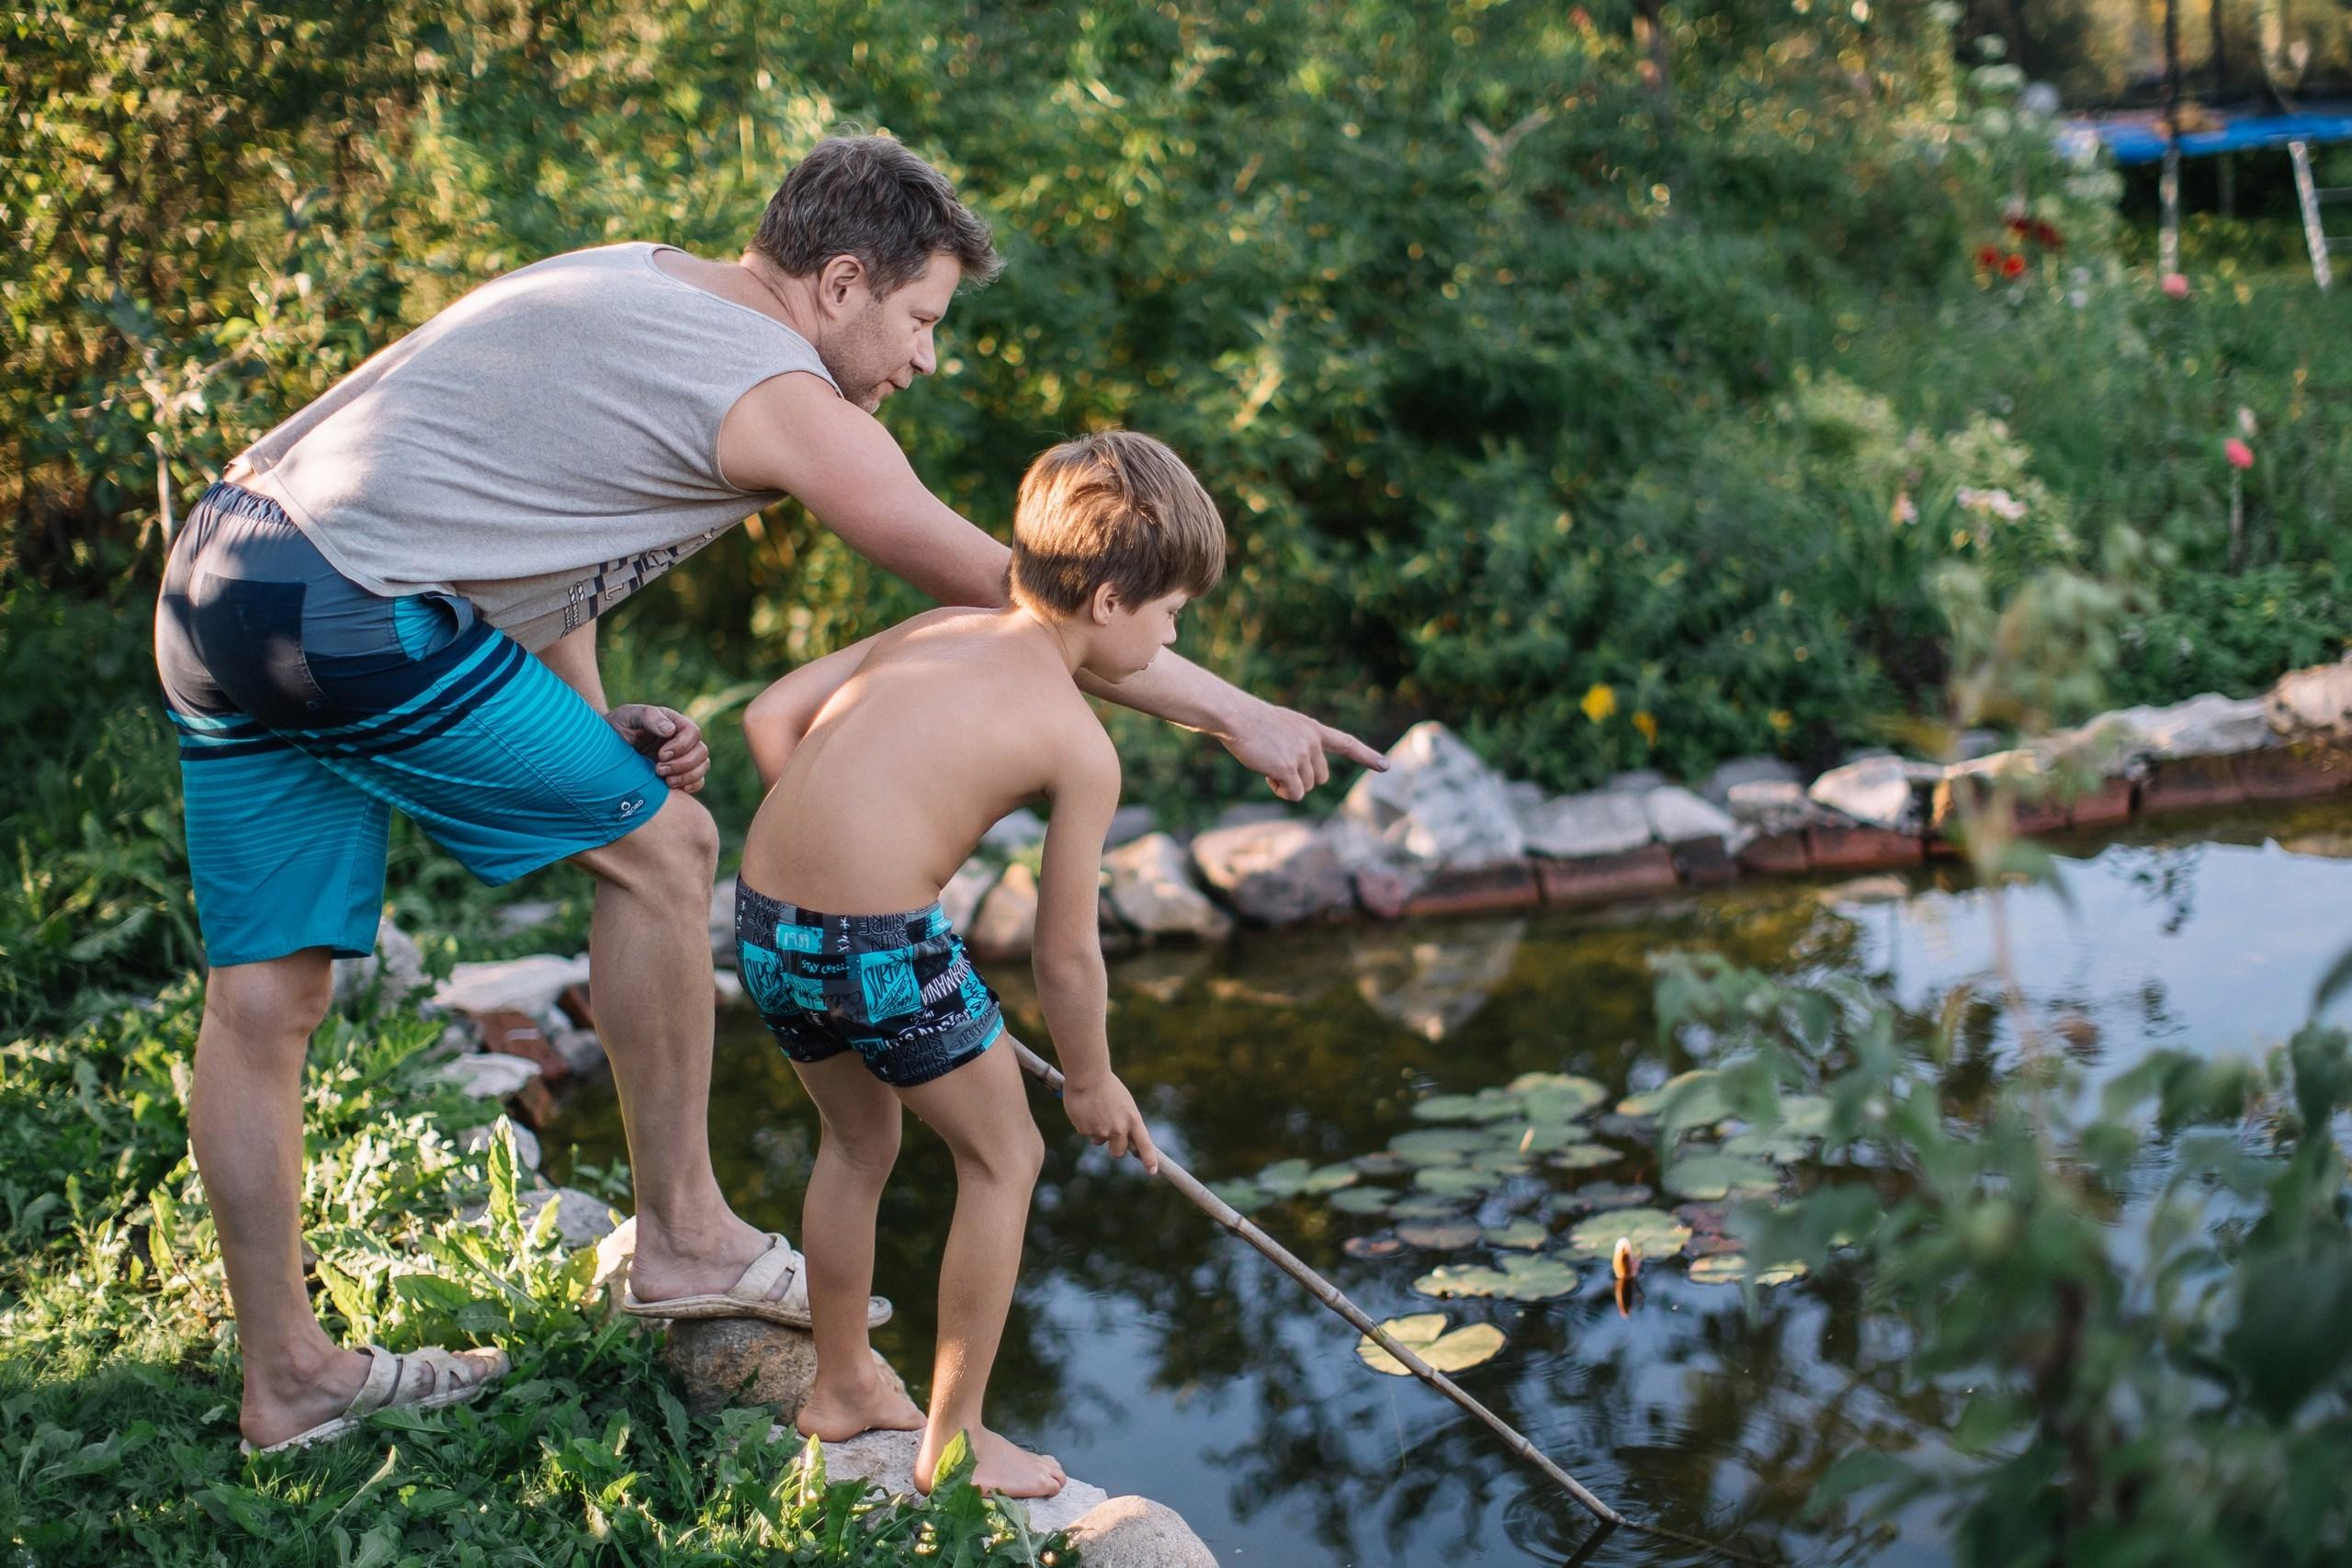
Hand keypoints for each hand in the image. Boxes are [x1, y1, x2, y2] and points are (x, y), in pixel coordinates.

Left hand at [607, 704, 708, 793]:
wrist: (604, 749)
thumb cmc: (617, 727)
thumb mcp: (628, 716)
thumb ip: (648, 716)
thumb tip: (670, 730)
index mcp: (674, 723)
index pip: (693, 733)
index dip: (681, 746)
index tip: (661, 754)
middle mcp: (682, 740)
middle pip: (701, 751)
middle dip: (683, 764)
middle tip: (659, 769)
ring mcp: (683, 757)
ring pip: (703, 766)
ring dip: (687, 776)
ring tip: (665, 781)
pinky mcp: (680, 774)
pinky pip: (698, 781)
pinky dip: (691, 785)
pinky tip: (672, 787)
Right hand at [1062, 1074, 1160, 1174]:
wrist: (1087, 1074)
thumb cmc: (1106, 1084)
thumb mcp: (1123, 1102)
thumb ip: (1124, 1120)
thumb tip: (1120, 1138)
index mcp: (1133, 1119)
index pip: (1145, 1145)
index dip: (1149, 1159)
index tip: (1152, 1171)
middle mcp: (1119, 1128)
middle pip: (1118, 1152)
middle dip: (1114, 1147)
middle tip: (1110, 1133)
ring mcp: (1102, 1131)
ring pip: (1098, 1141)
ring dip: (1096, 1131)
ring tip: (1094, 1110)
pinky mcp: (1085, 1130)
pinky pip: (1084, 1131)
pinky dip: (1083, 1122)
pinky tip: (1083, 1108)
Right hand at [1218, 696, 1386, 801]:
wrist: (1235, 716)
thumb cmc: (1251, 722)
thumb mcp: (1282, 728)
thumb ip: (1298, 745)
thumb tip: (1301, 775)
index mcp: (1313, 729)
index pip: (1346, 743)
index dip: (1366, 755)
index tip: (1386, 766)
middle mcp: (1312, 741)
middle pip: (1320, 777)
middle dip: (1302, 779)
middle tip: (1278, 766)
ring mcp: (1302, 754)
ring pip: (1306, 787)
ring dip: (1288, 785)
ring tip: (1268, 764)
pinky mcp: (1288, 767)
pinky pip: (1294, 793)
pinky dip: (1281, 791)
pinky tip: (1267, 774)